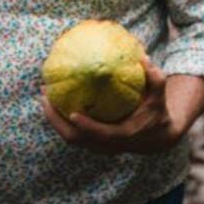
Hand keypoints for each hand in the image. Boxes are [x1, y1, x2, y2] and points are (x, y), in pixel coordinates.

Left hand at [41, 56, 192, 154]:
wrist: (156, 137)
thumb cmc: (156, 112)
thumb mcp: (159, 96)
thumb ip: (155, 79)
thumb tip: (143, 57)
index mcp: (123, 135)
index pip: (101, 135)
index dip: (87, 127)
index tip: (72, 114)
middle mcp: (106, 145)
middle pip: (74, 138)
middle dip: (56, 120)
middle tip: (45, 96)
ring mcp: (97, 145)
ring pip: (68, 136)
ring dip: (53, 118)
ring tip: (43, 94)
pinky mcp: (91, 142)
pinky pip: (70, 130)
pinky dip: (59, 117)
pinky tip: (53, 97)